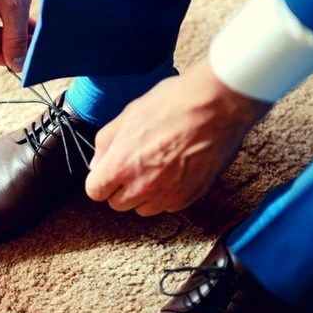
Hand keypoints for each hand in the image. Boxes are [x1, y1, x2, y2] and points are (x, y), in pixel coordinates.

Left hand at [85, 58, 271, 215]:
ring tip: (156, 168)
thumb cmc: (175, 103)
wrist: (218, 105)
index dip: (100, 180)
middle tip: (133, 166)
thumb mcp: (128, 114)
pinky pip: (170, 205)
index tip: (107, 172)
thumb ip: (106, 142)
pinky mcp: (191, 196)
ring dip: (144, 194)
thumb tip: (98, 162)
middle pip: (118, 204)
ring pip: (144, 209)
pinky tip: (176, 171)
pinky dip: (169, 194)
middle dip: (121, 188)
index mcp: (121, 166)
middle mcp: (143, 187)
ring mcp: (169, 195)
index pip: (95, 191)